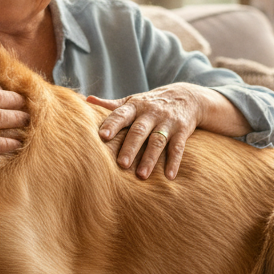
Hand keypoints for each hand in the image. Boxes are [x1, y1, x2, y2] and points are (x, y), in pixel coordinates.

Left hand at [88, 83, 248, 179]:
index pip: (121, 114)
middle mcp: (151, 113)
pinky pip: (178, 148)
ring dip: (150, 159)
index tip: (103, 136)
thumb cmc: (151, 103)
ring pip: (157, 141)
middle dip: (130, 147)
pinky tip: (169, 177)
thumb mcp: (133, 101)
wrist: (186, 96)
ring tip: (141, 175)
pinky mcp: (182, 131)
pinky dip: (174, 162)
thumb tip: (87, 99)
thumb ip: (112, 105)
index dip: (112, 124)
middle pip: (139, 131)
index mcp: (135, 106)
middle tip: (121, 164)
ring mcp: (167, 122)